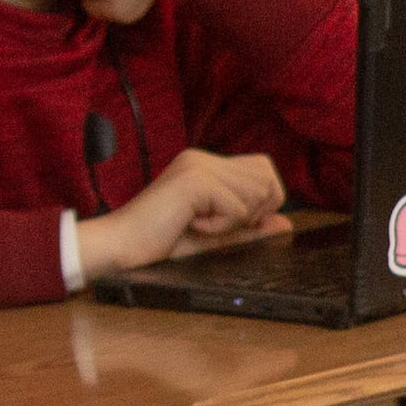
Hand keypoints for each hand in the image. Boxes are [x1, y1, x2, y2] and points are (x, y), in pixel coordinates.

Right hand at [81, 148, 287, 275]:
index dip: (262, 200)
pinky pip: (237, 210)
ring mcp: (198, 166)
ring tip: (199, 224)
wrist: (119, 247)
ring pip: (257, 194)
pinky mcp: (195, 181)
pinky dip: (220, 228)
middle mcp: (203, 158)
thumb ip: (249, 229)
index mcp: (207, 165)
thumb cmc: (160, 242)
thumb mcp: (215, 236)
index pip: (264, 169)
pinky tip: (191, 225)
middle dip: (254, 212)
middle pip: (268, 180)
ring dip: (234, 221)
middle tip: (215, 224)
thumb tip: (286, 223)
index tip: (232, 220)